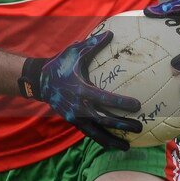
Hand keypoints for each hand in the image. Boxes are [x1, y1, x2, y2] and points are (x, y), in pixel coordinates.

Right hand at [19, 30, 142, 150]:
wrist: (40, 82)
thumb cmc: (59, 64)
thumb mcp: (74, 52)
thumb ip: (92, 44)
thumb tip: (110, 33)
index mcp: (81, 90)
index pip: (105, 98)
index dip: (121, 103)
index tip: (137, 105)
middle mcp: (79, 106)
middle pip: (104, 120)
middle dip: (123, 125)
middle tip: (140, 127)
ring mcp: (75, 117)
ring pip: (97, 132)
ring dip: (113, 140)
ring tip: (127, 146)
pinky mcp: (72, 122)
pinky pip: (89, 133)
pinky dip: (101, 139)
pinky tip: (113, 144)